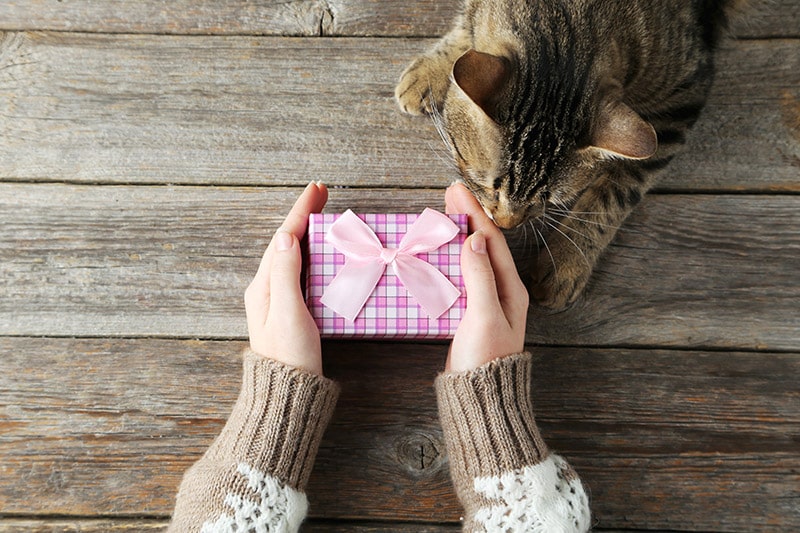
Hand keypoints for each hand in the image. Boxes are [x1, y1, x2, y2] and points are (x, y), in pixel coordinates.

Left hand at [244, 182, 327, 374]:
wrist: (286, 395)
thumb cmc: (289, 357)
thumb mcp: (289, 313)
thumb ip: (286, 275)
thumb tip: (286, 237)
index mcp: (264, 287)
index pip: (283, 239)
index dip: (300, 212)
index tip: (316, 189)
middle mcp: (266, 290)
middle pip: (286, 243)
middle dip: (303, 217)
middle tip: (323, 196)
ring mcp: (277, 301)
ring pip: (293, 257)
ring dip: (308, 234)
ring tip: (324, 218)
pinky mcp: (290, 312)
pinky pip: (300, 273)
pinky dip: (313, 256)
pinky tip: (323, 255)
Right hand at [445, 183, 528, 371]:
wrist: (480, 399)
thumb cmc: (484, 360)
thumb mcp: (484, 316)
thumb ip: (480, 277)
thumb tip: (475, 239)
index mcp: (510, 288)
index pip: (491, 240)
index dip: (473, 213)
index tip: (455, 190)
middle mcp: (501, 292)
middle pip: (483, 245)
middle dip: (467, 218)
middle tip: (448, 194)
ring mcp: (485, 303)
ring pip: (471, 259)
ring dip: (458, 236)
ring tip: (442, 216)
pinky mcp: (469, 314)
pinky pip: (460, 277)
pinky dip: (448, 259)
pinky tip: (436, 255)